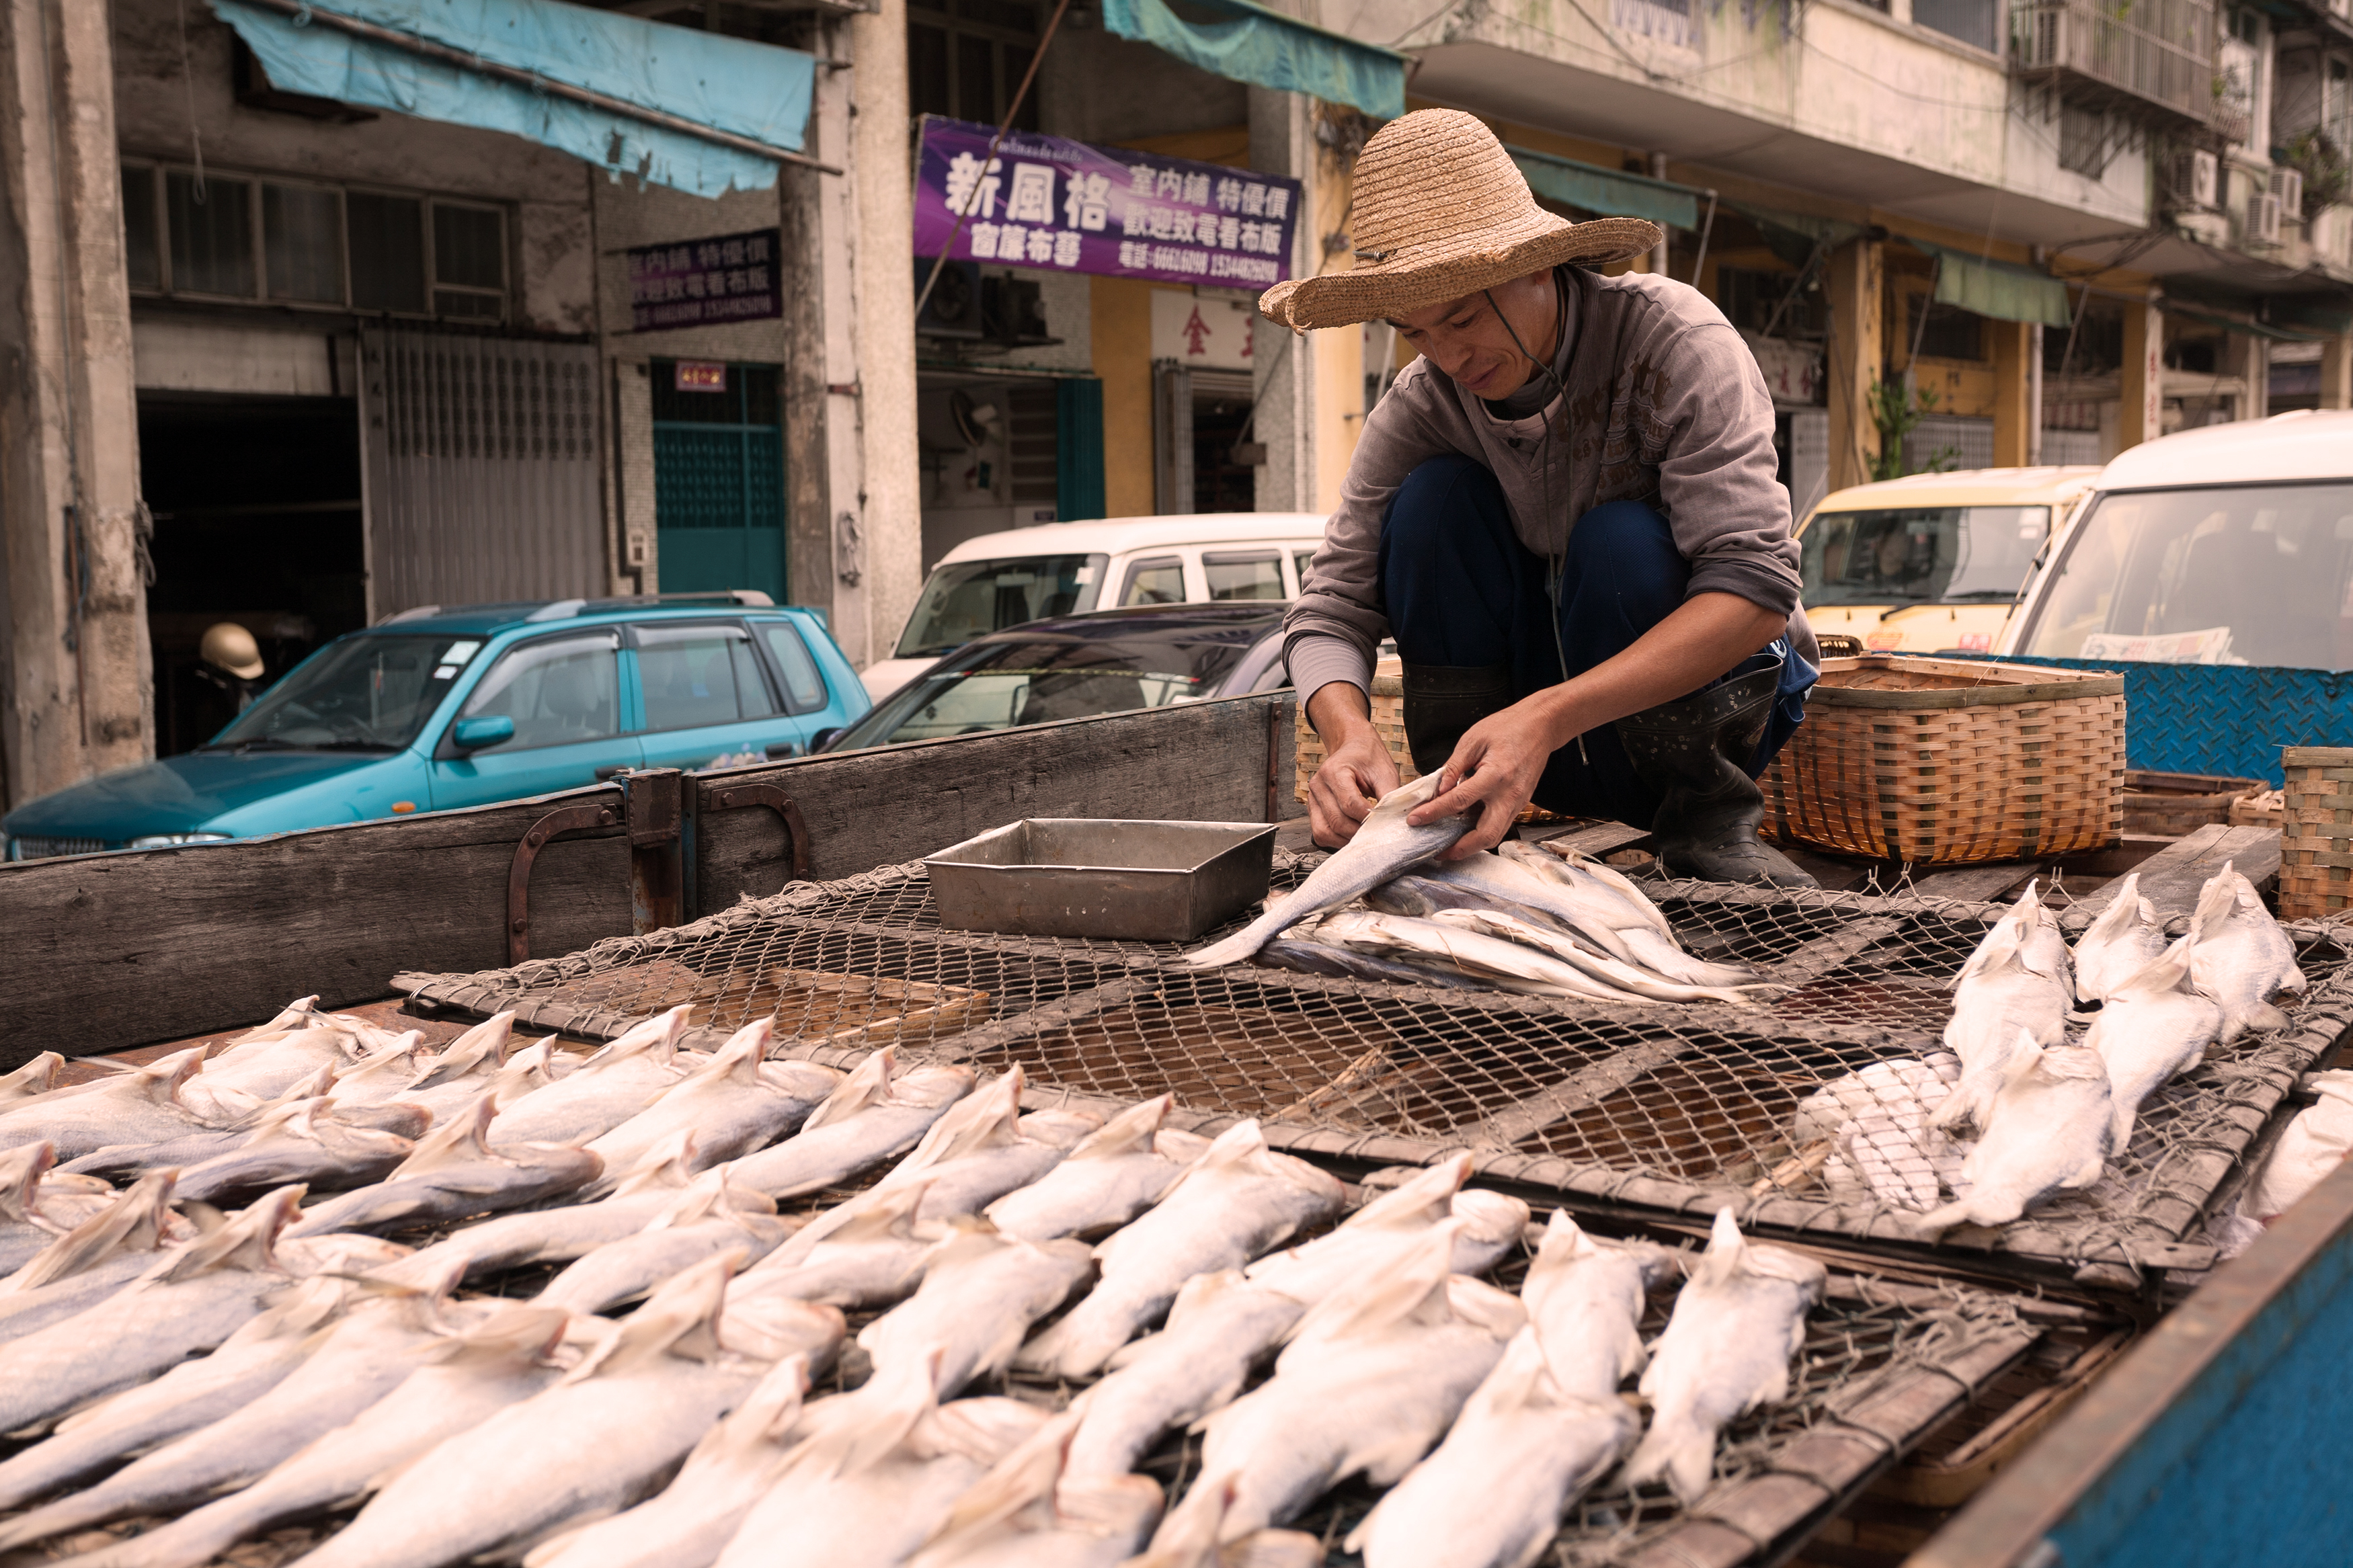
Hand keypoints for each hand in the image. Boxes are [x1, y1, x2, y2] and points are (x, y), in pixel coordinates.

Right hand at [1307, 733, 1399, 847]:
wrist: (1354, 749)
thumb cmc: (1368, 758)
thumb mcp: (1385, 773)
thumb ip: (1389, 796)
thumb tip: (1394, 820)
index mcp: (1334, 771)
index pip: (1350, 804)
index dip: (1368, 818)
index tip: (1382, 823)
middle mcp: (1319, 785)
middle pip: (1337, 821)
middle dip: (1359, 833)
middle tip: (1376, 834)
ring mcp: (1313, 798)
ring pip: (1325, 831)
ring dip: (1345, 840)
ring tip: (1363, 836)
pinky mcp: (1314, 809)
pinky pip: (1320, 833)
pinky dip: (1336, 839)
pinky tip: (1351, 835)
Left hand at [1407, 701, 1560, 858]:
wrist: (1540, 726)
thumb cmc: (1507, 728)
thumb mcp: (1473, 740)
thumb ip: (1454, 767)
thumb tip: (1438, 790)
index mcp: (1494, 775)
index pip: (1459, 801)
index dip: (1434, 812)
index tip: (1415, 819)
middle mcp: (1509, 795)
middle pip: (1485, 835)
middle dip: (1460, 849)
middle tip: (1438, 853)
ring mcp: (1518, 802)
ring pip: (1495, 836)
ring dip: (1472, 846)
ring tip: (1449, 846)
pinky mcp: (1520, 804)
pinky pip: (1500, 825)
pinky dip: (1481, 833)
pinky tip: (1465, 830)